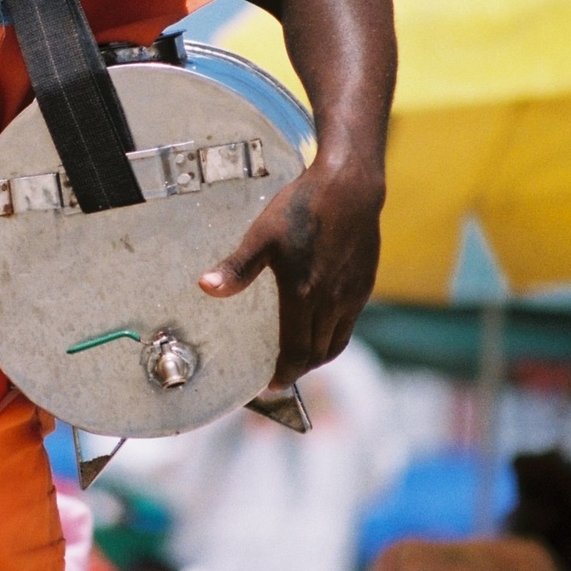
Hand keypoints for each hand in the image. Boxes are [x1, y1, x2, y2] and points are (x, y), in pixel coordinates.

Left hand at [200, 159, 383, 387]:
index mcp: (305, 296)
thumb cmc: (303, 208)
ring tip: (298, 356)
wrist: (349, 187)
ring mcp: (352, 295)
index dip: (283, 374)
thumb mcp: (262, 235)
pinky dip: (333, 336)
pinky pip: (349, 324)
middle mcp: (332, 302)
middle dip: (298, 369)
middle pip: (317, 354)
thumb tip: (206, 287)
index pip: (297, 354)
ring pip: (336, 342)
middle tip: (279, 371)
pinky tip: (319, 324)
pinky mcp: (364, 285)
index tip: (270, 384)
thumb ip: (237, 267)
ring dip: (317, 356)